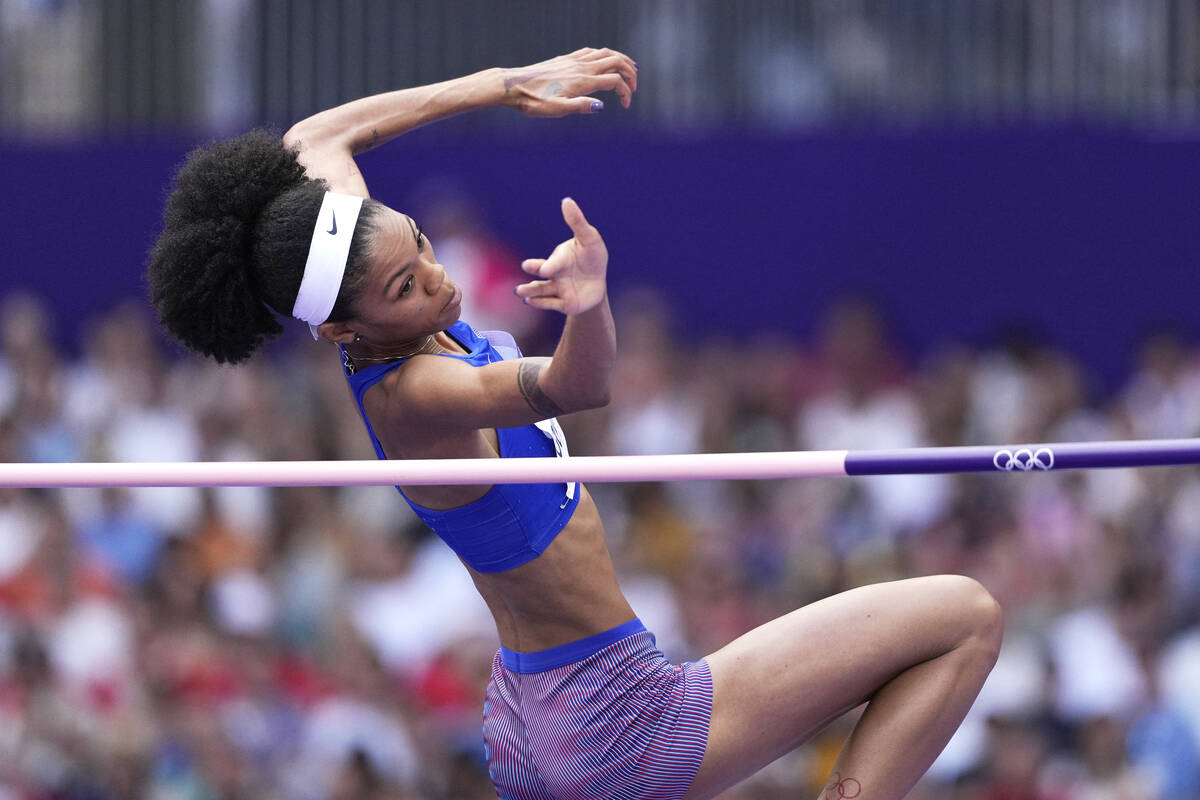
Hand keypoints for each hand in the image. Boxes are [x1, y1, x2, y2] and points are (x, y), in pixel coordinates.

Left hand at [501, 47, 636, 116]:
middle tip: (634, 87)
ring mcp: (574, 60)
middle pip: (616, 60)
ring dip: (621, 60)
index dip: (626, 92)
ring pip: (606, 52)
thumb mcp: (557, 110)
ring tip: (628, 71)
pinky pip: (592, 51)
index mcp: (582, 81)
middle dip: (630, 72)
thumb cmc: (534, 101)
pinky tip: (604, 62)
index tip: (625, 105)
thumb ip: (580, 106)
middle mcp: (581, 67)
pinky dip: (605, 55)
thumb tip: (601, 106)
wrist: (514, 86)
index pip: (615, 81)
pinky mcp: (566, 59)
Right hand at [516, 198, 607, 314]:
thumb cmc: (591, 258)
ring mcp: (558, 290)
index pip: (554, 262)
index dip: (549, 265)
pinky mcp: (564, 304)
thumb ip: (577, 222)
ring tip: (519, 291)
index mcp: (560, 259)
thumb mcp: (589, 239)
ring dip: (530, 291)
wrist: (596, 284)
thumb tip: (566, 201)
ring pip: (541, 291)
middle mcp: (555, 275)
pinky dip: (541, 303)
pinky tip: (530, 301)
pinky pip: (551, 304)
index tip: (544, 269)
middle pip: (542, 274)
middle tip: (526, 269)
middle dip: (534, 272)